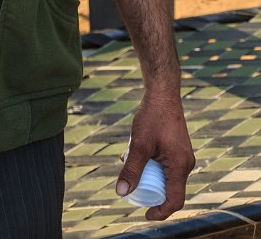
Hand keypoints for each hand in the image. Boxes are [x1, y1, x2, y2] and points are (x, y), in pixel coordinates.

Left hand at [116, 91, 194, 219]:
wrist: (162, 94)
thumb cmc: (152, 117)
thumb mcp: (139, 145)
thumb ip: (132, 169)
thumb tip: (122, 193)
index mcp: (180, 166)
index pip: (175, 200)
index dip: (161, 212)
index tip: (146, 214)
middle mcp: (186, 164)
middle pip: (171, 190)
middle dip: (151, 192)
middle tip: (133, 188)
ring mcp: (183, 156)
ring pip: (167, 176)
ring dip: (149, 176)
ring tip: (131, 164)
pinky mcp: (178, 149)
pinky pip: (167, 165)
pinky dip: (152, 165)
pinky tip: (135, 154)